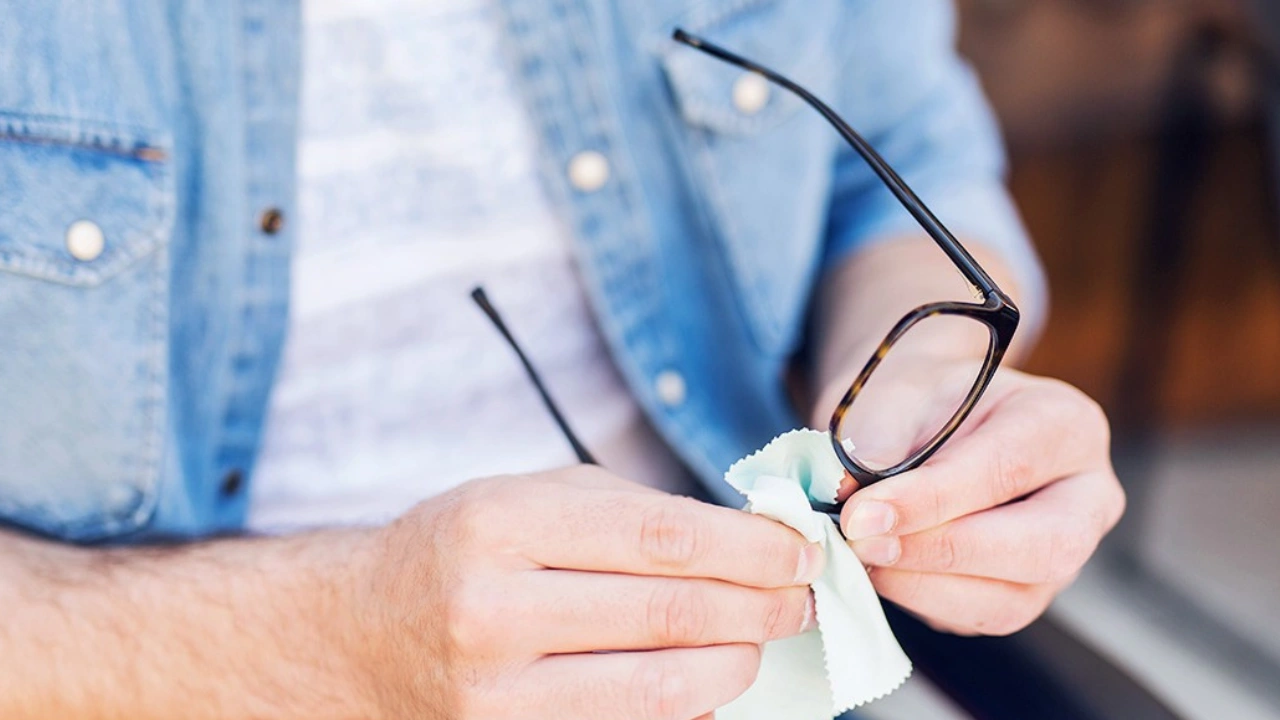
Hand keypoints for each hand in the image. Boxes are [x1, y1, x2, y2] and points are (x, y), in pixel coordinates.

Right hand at [344, 465, 822, 719]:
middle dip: (761, 606)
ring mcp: (495, 695)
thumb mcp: (530, 497)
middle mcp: (491, 611)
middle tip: (802, 597)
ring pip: (662, 691)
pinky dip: (689, 709)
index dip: (749, 547)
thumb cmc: (461, 551)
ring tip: (763, 638)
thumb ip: (634, 511)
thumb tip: (752, 537)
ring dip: (738, 663)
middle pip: (671, 614)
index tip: (799, 549)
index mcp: (500, 525)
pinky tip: (708, 680)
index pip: (661, 538)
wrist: (363, 634)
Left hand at [814, 360, 1124, 635]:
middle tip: (864, 542)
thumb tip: (860, 507)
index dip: (932, 499)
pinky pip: (981, 617)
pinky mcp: (1026, 593)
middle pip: (1042, 547)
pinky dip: (921, 600)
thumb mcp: (898, 396)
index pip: (1009, 468)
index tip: (864, 514)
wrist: (922, 419)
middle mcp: (1086, 496)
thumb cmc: (920, 402)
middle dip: (942, 552)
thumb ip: (882, 444)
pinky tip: (879, 570)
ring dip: (924, 585)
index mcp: (1066, 425)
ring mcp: (1065, 555)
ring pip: (1013, 600)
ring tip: (862, 556)